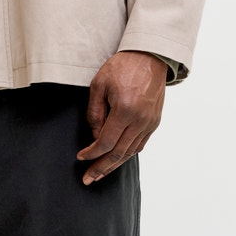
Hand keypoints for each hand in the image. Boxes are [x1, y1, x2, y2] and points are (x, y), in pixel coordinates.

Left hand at [77, 51, 166, 184]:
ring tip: (99, 175)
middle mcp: (140, 120)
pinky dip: (126, 155)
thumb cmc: (122, 67)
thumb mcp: (99, 85)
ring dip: (113, 166)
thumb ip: (94, 113)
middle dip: (101, 168)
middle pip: (118, 154)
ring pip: (130, 153)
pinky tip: (115, 161)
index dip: (91, 153)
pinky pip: (139, 145)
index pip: (105, 142)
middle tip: (88, 180)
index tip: (80, 158)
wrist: (150, 55)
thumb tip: (94, 137)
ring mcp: (150, 122)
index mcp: (125, 109)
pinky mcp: (154, 122)